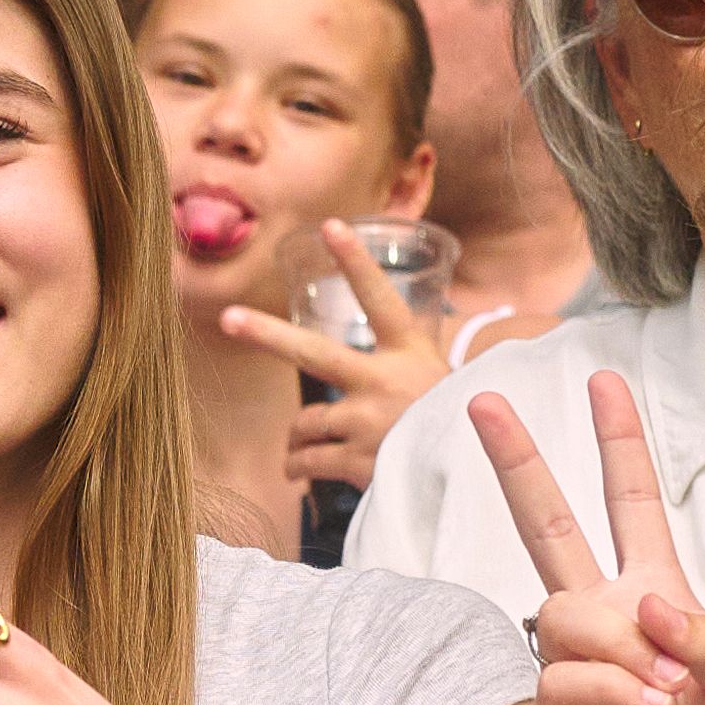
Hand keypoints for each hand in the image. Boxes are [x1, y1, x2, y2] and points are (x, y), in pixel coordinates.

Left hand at [221, 221, 450, 494]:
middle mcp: (386, 381)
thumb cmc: (451, 426)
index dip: (356, 262)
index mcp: (409, 354)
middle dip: (266, 334)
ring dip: (297, 437)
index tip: (330, 225)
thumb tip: (362, 362)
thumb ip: (398, 366)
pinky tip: (300, 469)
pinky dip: (298, 466)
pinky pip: (307, 460)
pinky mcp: (361, 461)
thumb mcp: (438, 381)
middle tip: (228, 317)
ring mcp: (371, 422)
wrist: (476, 478)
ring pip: (304, 422)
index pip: (380, 300)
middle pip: (313, 352)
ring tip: (302, 447)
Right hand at [471, 373, 704, 704]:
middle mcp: (612, 628)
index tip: (603, 384)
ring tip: (668, 695)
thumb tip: (639, 605)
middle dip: (521, 464)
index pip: (633, 509)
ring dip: (619, 645)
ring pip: (561, 611)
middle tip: (487, 403)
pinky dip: (608, 686)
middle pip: (550, 528)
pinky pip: (558, 676)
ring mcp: (577, 675)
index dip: (620, 448)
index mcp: (664, 605)